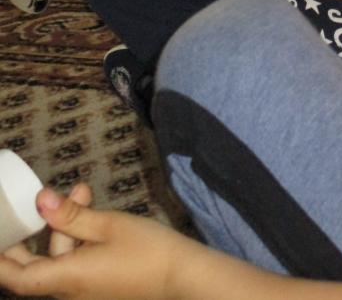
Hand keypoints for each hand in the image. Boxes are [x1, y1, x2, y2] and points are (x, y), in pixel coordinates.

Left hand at [0, 187, 195, 299]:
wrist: (183, 277)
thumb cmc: (146, 250)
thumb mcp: (109, 225)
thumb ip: (71, 215)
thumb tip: (39, 199)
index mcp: (66, 279)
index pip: (16, 278)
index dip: (0, 260)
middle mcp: (69, 293)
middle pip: (34, 269)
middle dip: (32, 233)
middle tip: (32, 204)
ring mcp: (85, 293)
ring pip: (58, 262)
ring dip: (65, 228)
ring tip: (84, 192)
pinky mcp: (99, 290)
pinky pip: (75, 266)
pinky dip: (78, 241)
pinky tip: (92, 214)